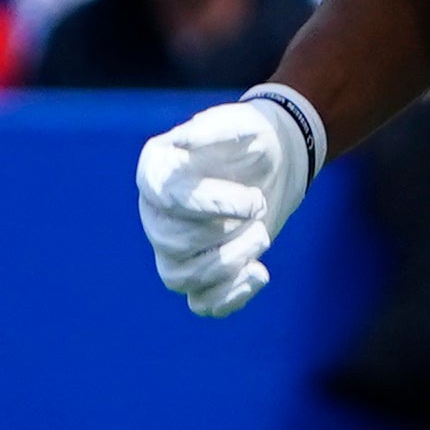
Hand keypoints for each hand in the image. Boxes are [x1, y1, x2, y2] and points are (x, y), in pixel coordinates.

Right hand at [137, 95, 315, 314]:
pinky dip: (231, 298)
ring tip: (263, 236)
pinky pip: (201, 304)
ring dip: (230, 264)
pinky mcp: (200, 275)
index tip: (253, 200)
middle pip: (172, 242)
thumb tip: (185, 138)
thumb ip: (213, 130)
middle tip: (261, 207)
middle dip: (226, 232)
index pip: (168, 199)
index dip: (212, 205)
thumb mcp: (240, 124)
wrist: (273, 163)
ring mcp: (172, 250)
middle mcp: (156, 214)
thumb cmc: (250, 141)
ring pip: (181, 278)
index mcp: (156, 173)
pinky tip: (260, 274)